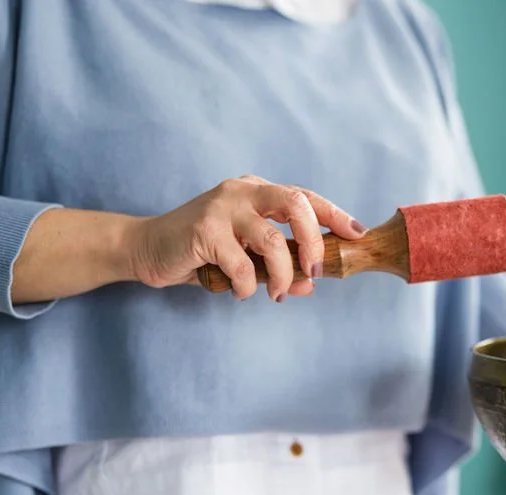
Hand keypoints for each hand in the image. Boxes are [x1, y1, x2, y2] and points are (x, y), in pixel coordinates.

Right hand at [128, 176, 365, 301]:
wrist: (148, 249)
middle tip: (315, 272)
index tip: (357, 234)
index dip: (334, 215)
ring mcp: (222, 208)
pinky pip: (241, 265)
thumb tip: (311, 284)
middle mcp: (243, 191)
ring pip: (272, 239)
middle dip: (314, 241)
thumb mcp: (246, 256)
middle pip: (296, 204)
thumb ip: (278, 264)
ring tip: (277, 293)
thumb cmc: (203, 252)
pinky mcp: (203, 230)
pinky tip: (240, 291)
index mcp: (258, 192)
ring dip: (282, 274)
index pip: (305, 197)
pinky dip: (248, 286)